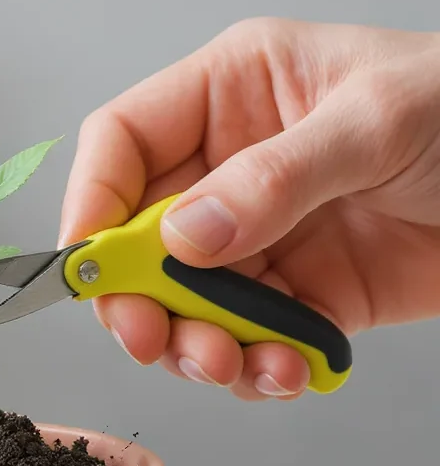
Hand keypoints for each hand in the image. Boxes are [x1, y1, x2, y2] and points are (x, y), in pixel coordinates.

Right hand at [59, 17, 439, 399]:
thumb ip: (274, 178)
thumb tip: (185, 237)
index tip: (90, 266)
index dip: (91, 203)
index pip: (122, 145)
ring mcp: (260, 237)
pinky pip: (246, 341)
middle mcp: (229, 169)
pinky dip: (254, 369)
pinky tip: (286, 369)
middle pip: (138, 240)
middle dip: (136, 297)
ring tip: (230, 362)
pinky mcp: (298, 295)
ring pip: (183, 304)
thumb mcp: (375, 122)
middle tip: (150, 336)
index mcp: (230, 96)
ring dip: (194, 346)